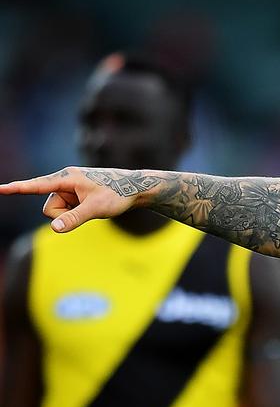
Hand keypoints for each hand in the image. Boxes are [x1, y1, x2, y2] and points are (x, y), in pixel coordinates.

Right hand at [0, 166, 147, 231]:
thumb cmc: (117, 194)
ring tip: (93, 206)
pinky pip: (66, 211)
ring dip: (72, 214)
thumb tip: (54, 229)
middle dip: (65, 215)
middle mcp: (65, 181)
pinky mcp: (74, 195)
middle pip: (49, 208)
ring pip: (57, 212)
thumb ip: (74, 219)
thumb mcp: (96, 209)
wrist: (136, 189)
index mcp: (67, 178)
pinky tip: (93, 206)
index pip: (36, 185)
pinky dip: (77, 213)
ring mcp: (69, 189)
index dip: (17, 189)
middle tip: (90, 208)